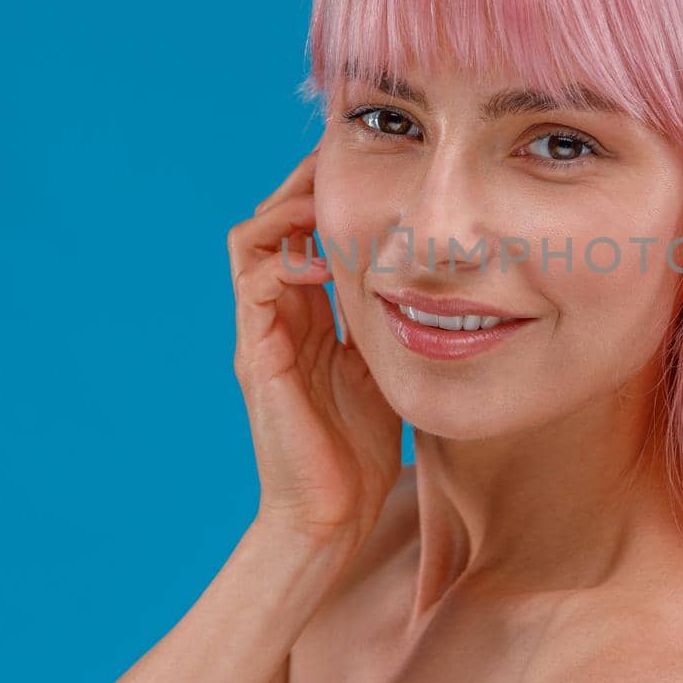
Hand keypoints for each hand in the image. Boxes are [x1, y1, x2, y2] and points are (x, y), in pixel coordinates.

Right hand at [226, 139, 401, 556]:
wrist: (329, 517)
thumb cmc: (359, 451)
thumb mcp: (383, 367)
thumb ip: (386, 324)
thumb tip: (433, 283)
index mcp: (305, 316)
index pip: (299, 233)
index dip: (324, 197)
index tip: (369, 173)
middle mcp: (275, 316)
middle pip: (269, 221)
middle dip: (304, 186)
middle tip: (346, 166)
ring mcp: (260, 333)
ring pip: (250, 240)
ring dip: (289, 210)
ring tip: (331, 201)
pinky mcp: (256, 355)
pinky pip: (254, 282)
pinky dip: (287, 257)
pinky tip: (329, 258)